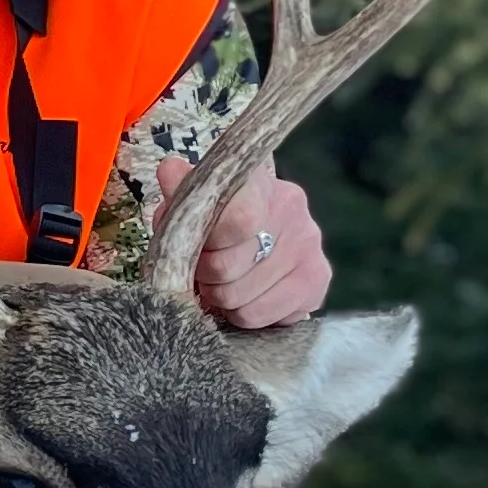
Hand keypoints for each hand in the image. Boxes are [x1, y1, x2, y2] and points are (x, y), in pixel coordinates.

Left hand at [166, 157, 329, 327]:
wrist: (265, 227)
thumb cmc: (219, 214)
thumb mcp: (195, 200)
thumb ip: (182, 191)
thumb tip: (170, 170)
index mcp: (260, 186)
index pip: (240, 220)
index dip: (206, 245)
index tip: (194, 249)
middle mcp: (293, 213)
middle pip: (228, 268)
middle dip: (204, 277)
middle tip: (201, 272)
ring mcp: (310, 249)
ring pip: (241, 300)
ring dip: (220, 300)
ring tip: (221, 284)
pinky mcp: (317, 283)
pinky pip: (262, 317)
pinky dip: (243, 315)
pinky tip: (245, 296)